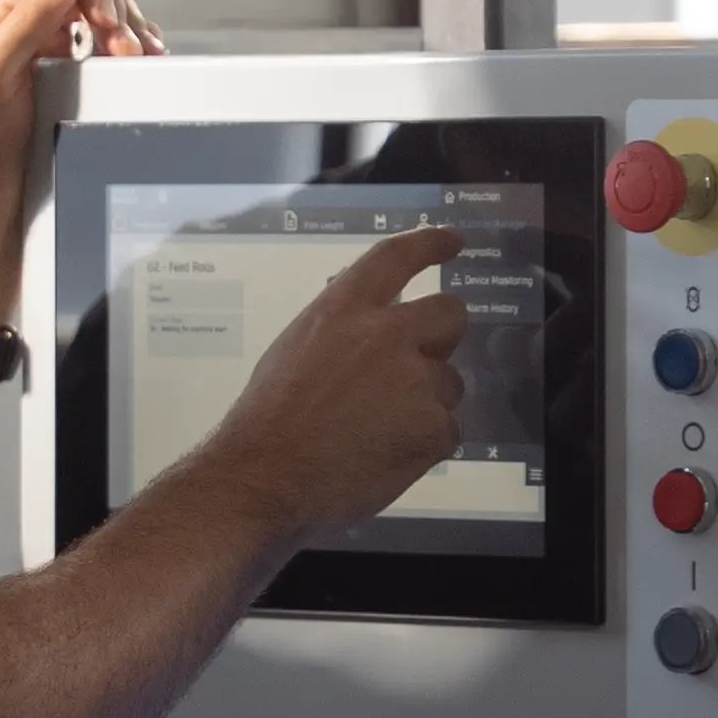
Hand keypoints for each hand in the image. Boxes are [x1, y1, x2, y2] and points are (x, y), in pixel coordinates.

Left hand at [0, 0, 159, 235]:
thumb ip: (24, 20)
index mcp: (4, 22)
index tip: (106, 26)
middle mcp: (31, 34)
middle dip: (117, 13)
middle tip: (127, 52)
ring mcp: (56, 60)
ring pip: (107, 20)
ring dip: (131, 32)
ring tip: (137, 60)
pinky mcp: (77, 87)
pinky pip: (112, 54)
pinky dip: (133, 55)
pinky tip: (139, 69)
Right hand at [197, 225, 472, 542]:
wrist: (264, 476)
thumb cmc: (268, 420)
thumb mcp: (297, 350)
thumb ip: (343, 333)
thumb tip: (372, 336)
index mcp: (344, 309)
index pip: (397, 257)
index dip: (430, 244)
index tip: (453, 241)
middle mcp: (387, 334)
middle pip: (449, 314)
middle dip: (443, 336)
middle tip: (424, 361)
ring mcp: (415, 381)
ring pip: (449, 383)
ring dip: (427, 402)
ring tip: (380, 431)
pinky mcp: (432, 427)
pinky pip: (447, 430)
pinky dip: (425, 445)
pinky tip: (388, 456)